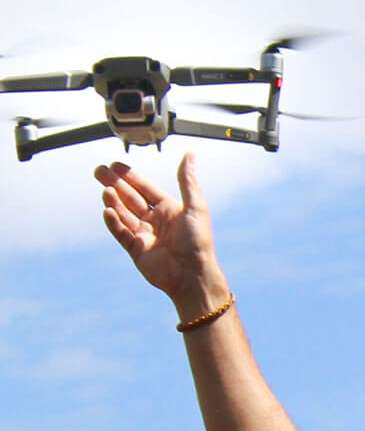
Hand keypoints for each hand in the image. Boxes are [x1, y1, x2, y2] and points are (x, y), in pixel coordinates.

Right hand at [94, 153, 228, 320]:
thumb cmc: (198, 242)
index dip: (130, 176)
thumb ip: (187, 180)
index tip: (115, 165)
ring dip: (114, 201)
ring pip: (124, 214)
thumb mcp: (195, 206)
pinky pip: (121, 233)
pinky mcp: (137, 251)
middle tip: (99, 172)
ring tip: (105, 190)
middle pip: (130, 198)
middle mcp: (155, 222)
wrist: (193, 275)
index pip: (145, 188)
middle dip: (115, 184)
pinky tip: (108, 211)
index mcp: (169, 210)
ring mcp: (145, 236)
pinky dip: (114, 222)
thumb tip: (190, 155)